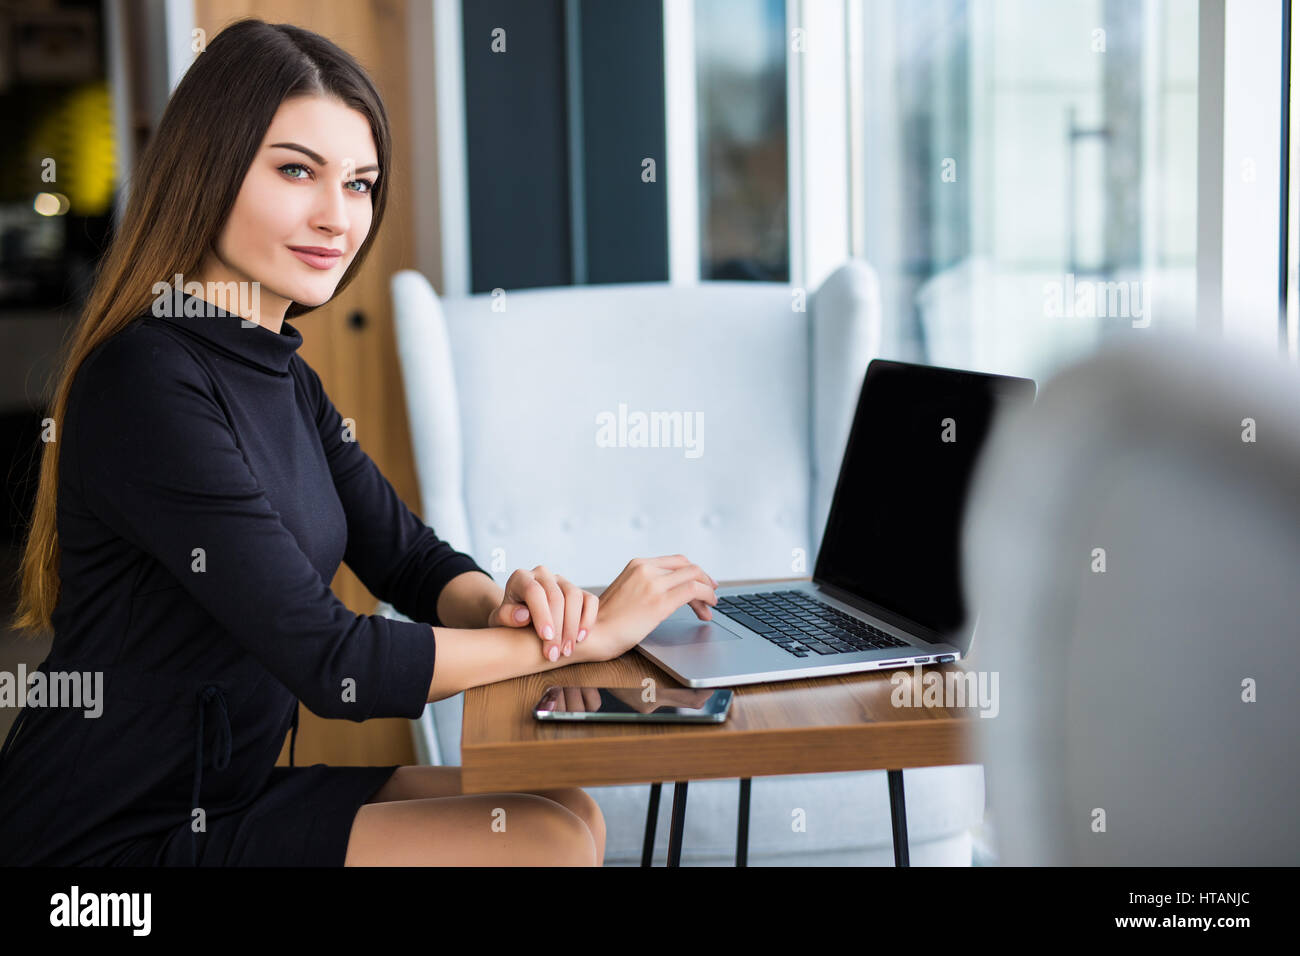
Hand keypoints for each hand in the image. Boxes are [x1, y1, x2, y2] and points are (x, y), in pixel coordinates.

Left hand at [486, 565, 598, 661]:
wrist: (520, 619)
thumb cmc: (509, 620)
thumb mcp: (499, 620)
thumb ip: (506, 616)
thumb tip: (523, 616)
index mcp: (521, 578)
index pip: (534, 592)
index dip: (542, 614)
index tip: (545, 637)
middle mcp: (542, 574)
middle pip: (556, 597)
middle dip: (557, 628)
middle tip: (554, 654)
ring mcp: (562, 581)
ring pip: (575, 596)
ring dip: (573, 626)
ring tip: (567, 651)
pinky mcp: (578, 590)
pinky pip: (590, 600)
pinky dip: (588, 619)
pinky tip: (581, 638)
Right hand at [573, 554, 718, 663]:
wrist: (592, 635)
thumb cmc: (606, 621)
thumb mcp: (626, 592)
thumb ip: (645, 586)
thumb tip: (668, 593)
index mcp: (637, 565)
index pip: (676, 561)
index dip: (693, 571)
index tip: (702, 583)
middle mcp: (646, 569)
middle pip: (688, 567)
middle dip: (704, 580)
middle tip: (711, 595)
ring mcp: (653, 584)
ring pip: (694, 576)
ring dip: (707, 591)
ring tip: (711, 606)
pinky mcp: (659, 602)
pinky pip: (693, 592)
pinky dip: (706, 598)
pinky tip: (707, 609)